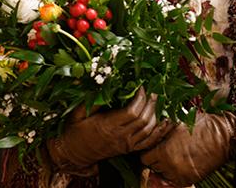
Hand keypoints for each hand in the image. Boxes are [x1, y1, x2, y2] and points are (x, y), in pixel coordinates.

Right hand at [47, 88, 174, 173]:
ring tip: (157, 100)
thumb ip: (90, 100)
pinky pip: (148, 143)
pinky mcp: (128, 149)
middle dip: (150, 103)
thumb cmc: (74, 131)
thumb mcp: (76, 114)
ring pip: (148, 131)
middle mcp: (119, 136)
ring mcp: (125, 144)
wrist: (73, 153)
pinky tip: (163, 121)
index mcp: (106, 126)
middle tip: (153, 89)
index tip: (141, 85)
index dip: (139, 97)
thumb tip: (101, 83)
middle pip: (143, 120)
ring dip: (155, 114)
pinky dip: (158, 132)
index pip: (131, 112)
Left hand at [140, 112, 233, 185]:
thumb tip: (148, 133)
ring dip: (165, 166)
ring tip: (175, 154)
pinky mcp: (190, 180)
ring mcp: (180, 175)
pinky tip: (183, 160)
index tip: (154, 146)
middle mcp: (171, 166)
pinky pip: (174, 180)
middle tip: (165, 149)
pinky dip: (176, 172)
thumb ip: (161, 130)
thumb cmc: (202, 126)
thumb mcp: (178, 123)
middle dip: (156, 158)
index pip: (145, 158)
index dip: (148, 151)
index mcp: (165, 152)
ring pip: (163, 174)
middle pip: (153, 167)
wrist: (224, 137)